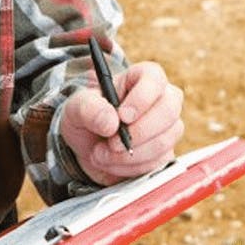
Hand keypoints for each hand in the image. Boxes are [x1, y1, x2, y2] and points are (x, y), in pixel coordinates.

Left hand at [59, 61, 183, 185]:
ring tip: (101, 154)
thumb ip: (89, 109)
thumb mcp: (76, 108)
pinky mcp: (165, 151)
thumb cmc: (87, 117)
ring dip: (128, 155)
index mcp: (140, 77)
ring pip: (164, 141)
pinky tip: (112, 162)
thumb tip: (111, 122)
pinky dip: (130, 167)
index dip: (142, 98)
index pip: (154, 78)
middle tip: (110, 143)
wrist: (89, 146)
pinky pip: (157, 162)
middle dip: (137, 133)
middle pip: (169, 111)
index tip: (122, 116)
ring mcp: (167, 126)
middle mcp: (160, 99)